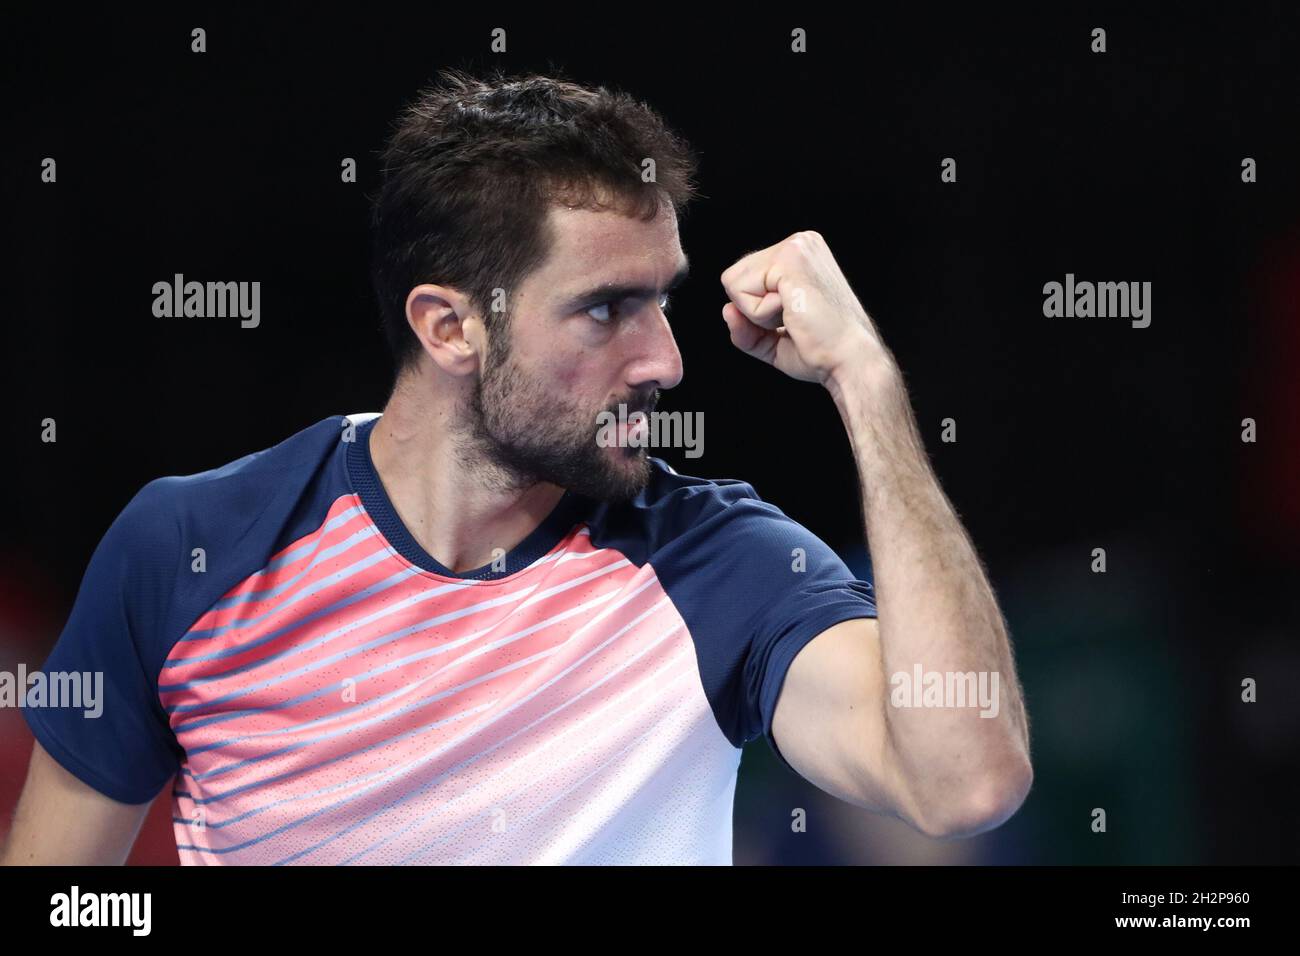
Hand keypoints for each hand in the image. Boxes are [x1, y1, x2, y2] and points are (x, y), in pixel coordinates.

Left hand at [720, 230, 891, 384]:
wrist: (849, 360)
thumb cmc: (821, 351)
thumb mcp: (772, 338)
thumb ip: (745, 325)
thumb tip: (727, 310)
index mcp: (799, 254)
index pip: (745, 277)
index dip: (757, 310)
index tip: (793, 319)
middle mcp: (799, 242)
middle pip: (734, 277)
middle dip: (754, 311)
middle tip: (794, 320)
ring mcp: (796, 246)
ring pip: (734, 283)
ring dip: (758, 314)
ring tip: (795, 317)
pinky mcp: (789, 259)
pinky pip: (740, 291)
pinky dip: (760, 314)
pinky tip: (793, 315)